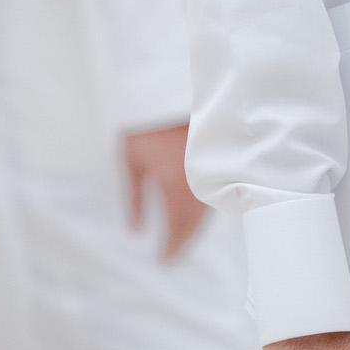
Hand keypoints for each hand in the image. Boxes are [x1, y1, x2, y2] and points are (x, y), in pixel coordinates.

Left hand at [122, 123, 205, 257]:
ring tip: (184, 235)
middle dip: (184, 240)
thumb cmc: (145, 124)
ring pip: (206, 207)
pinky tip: (197, 208)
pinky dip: (204, 204)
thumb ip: (134, 198)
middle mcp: (198, 182)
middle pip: (195, 222)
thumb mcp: (131, 161)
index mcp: (177, 187)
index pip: (178, 229)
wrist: (165, 87)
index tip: (165, 261)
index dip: (172, 248)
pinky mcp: (217, 156)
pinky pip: (215, 189)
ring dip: (196, 224)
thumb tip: (136, 230)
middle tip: (175, 253)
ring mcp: (210, 169)